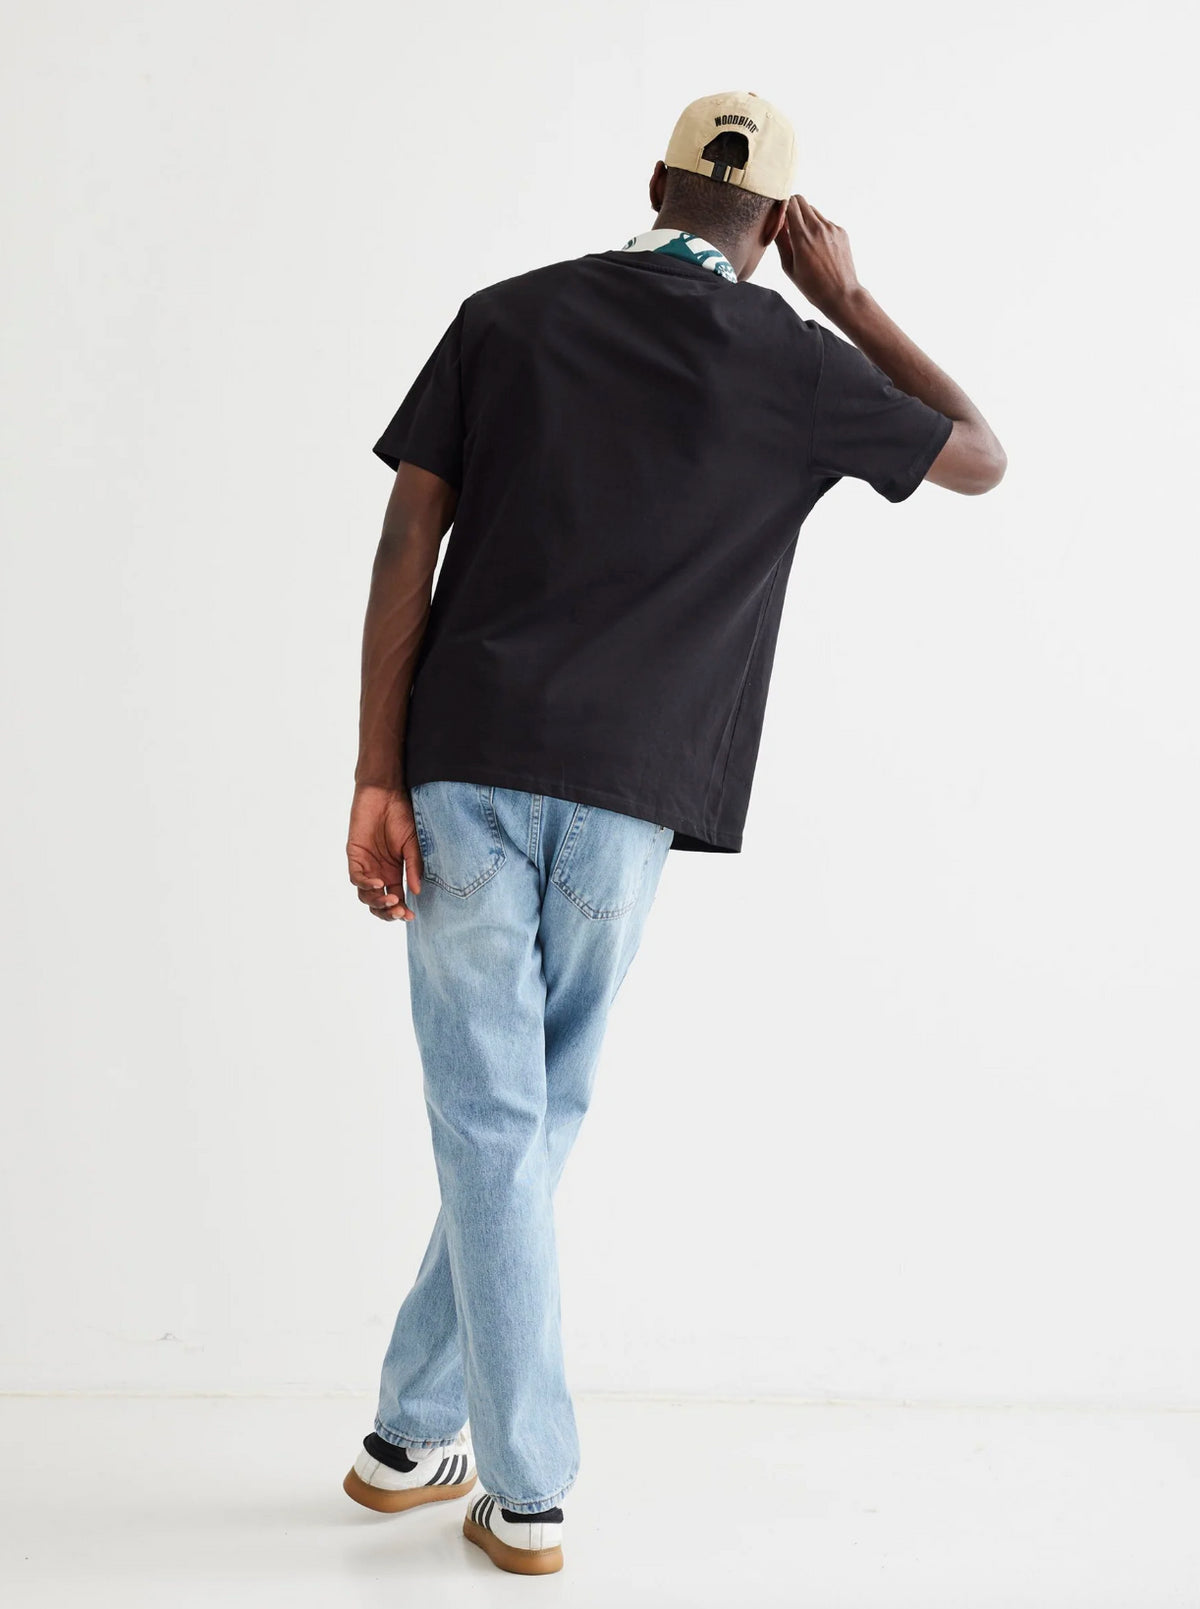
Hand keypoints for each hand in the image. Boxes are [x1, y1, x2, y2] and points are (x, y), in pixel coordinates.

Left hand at [346, 784, 422, 921]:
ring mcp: (366, 865)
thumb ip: (414, 867)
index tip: (411, 916)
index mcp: (395, 872)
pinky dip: (367, 884)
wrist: (386, 794)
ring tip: (391, 898)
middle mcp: (379, 872)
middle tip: (399, 912)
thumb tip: (416, 892)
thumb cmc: (402, 815)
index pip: (396, 899)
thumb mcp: (414, 844)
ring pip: (366, 895)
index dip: (402, 911)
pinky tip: (379, 883)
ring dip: (378, 901)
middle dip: (388, 912)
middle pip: (379, 902)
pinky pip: (356, 878)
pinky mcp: (354, 856)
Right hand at [776, 194, 860, 315]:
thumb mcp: (789, 267)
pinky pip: (825, 222)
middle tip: (789, 225)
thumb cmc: (812, 286)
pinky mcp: (841, 231)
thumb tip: (775, 223)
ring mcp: (831, 228)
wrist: (841, 294)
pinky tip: (819, 248)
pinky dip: (819, 228)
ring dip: (806, 219)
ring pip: (813, 211)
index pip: (790, 204)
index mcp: (801, 236)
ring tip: (806, 241)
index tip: (779, 217)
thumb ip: (781, 241)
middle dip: (793, 208)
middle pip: (801, 201)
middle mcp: (817, 227)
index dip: (782, 207)